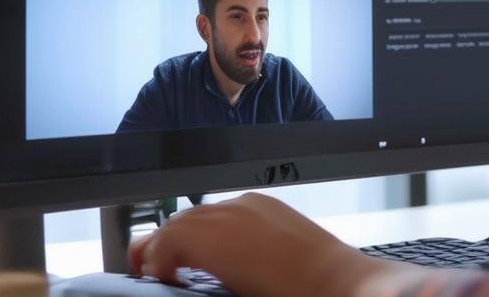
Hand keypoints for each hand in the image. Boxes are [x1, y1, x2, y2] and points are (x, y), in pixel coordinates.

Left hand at [128, 192, 399, 296]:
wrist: (336, 282)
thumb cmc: (320, 279)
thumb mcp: (283, 259)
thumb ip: (255, 258)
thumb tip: (234, 273)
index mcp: (261, 209)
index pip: (211, 217)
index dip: (190, 239)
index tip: (182, 262)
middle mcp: (240, 206)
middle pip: (188, 217)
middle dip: (168, 242)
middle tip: (155, 268)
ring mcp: (224, 217)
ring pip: (176, 225)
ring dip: (161, 250)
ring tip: (152, 274)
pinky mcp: (208, 236)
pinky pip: (170, 241)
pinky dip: (160, 259)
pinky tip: (164, 279)